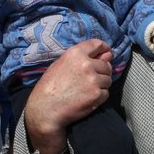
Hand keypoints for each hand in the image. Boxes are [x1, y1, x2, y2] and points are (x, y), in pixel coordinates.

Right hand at [25, 39, 112, 153]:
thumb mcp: (60, 64)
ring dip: (101, 85)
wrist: (45, 109)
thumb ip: (82, 58)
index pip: (98, 44)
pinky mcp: (97, 94)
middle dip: (102, 71)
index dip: (104, 49)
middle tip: (90, 80)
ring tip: (86, 90)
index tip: (106, 53)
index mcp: (76, 53)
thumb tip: (106, 55)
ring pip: (108, 79)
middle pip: (106, 65)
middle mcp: (87, 64)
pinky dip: (99, 97)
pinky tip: (86, 99)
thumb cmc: (49, 87)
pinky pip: (106, 93)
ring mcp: (93, 80)